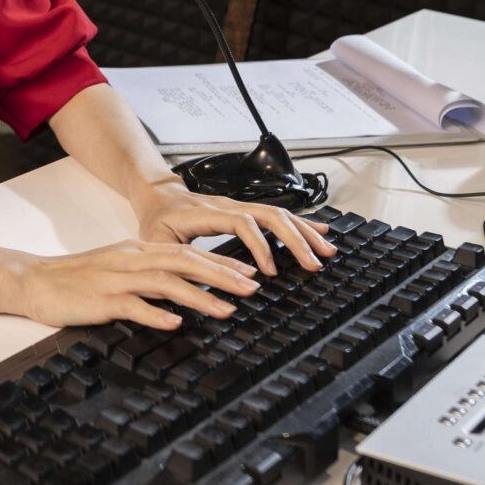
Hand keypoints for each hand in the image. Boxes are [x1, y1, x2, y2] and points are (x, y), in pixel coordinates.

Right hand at [12, 241, 262, 331]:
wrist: (34, 281)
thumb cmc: (76, 280)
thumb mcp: (118, 269)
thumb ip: (149, 276)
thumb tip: (183, 290)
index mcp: (137, 251)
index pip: (187, 252)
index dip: (220, 262)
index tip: (248, 273)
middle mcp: (131, 260)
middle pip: (184, 262)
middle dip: (222, 275)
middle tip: (252, 288)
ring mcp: (116, 279)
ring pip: (165, 282)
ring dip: (199, 295)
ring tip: (227, 310)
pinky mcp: (101, 300)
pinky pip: (133, 306)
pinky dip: (157, 313)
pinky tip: (176, 323)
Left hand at [129, 179, 333, 275]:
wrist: (158, 196)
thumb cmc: (157, 222)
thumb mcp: (158, 243)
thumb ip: (177, 262)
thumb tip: (199, 288)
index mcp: (207, 213)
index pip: (242, 223)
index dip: (259, 246)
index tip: (269, 272)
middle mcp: (229, 205)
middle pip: (270, 215)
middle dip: (296, 240)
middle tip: (313, 264)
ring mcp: (240, 206)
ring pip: (279, 214)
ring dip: (305, 232)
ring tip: (327, 250)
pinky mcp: (246, 211)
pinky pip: (277, 215)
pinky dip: (302, 223)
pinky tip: (320, 231)